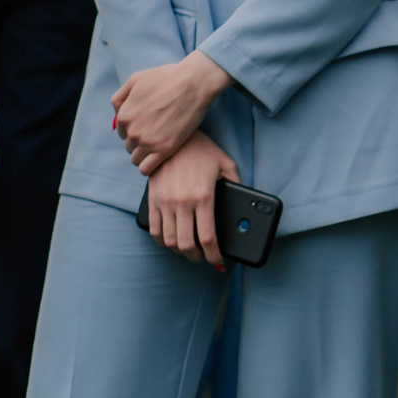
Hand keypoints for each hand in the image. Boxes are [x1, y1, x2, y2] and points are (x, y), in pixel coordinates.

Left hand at [111, 51, 234, 175]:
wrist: (194, 83)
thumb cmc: (167, 78)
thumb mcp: (136, 79)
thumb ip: (120, 97)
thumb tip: (117, 113)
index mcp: (124, 116)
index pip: (123, 132)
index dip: (135, 128)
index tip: (149, 124)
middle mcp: (133, 131)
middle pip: (129, 146)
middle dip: (140, 141)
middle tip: (157, 132)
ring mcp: (148, 142)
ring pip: (136, 159)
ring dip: (145, 153)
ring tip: (159, 144)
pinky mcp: (164, 150)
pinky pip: (146, 169)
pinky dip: (149, 166)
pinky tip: (159, 156)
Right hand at [144, 133, 238, 267]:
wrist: (172, 137)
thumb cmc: (203, 150)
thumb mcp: (226, 164)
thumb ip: (237, 184)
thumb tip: (245, 205)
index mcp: (204, 197)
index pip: (208, 237)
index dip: (213, 255)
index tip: (217, 260)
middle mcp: (182, 203)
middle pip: (186, 244)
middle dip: (196, 257)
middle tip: (203, 257)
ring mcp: (165, 202)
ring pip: (169, 240)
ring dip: (179, 251)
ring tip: (188, 250)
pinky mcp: (153, 200)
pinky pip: (154, 230)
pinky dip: (162, 241)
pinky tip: (170, 241)